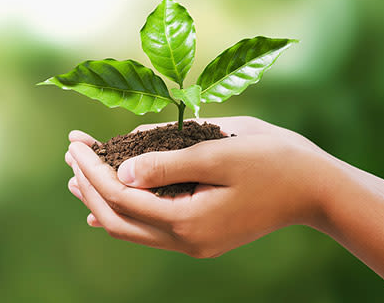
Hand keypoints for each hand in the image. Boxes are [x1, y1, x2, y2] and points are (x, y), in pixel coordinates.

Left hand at [65, 116, 332, 257]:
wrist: (312, 187)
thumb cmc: (272, 162)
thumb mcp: (218, 153)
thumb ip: (167, 163)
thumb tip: (121, 172)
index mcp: (188, 219)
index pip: (120, 196)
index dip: (92, 170)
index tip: (75, 143)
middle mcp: (185, 239)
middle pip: (117, 217)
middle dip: (88, 183)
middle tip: (71, 152)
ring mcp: (193, 241)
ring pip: (130, 226)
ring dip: (100, 199)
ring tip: (76, 175)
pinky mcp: (200, 233)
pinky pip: (149, 228)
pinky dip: (123, 212)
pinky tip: (105, 204)